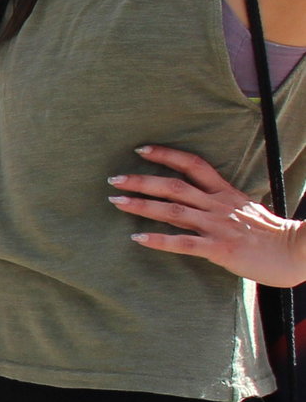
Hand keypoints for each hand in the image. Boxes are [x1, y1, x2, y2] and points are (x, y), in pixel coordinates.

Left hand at [111, 145, 305, 286]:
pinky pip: (184, 243)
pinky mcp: (221, 249)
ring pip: (174, 211)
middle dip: (142, 181)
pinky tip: (137, 239)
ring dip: (142, 206)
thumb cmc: (271, 235)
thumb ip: (221, 204)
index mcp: (225, 194)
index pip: (194, 165)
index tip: (141, 150)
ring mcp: (218, 226)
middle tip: (114, 179)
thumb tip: (198, 201)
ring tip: (116, 202)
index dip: (167, 155)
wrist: (297, 251)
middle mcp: (218, 206)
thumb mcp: (246, 210)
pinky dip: (159, 241)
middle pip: (175, 186)